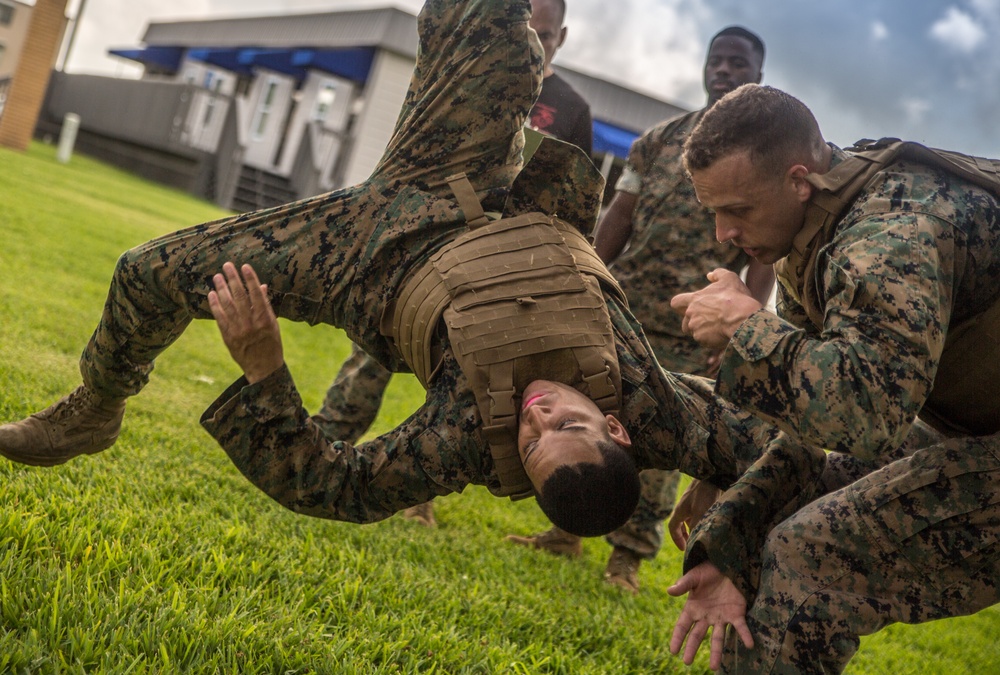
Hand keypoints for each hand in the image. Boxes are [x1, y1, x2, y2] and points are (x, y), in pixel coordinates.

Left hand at [208, 262, 283, 383]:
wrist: (263, 367)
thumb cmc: (272, 344)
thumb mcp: (273, 324)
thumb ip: (266, 305)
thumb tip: (261, 287)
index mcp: (264, 318)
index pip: (256, 294)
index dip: (250, 279)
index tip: (244, 266)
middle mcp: (250, 323)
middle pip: (239, 296)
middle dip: (233, 279)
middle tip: (227, 266)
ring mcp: (238, 330)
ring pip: (228, 304)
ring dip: (221, 288)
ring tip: (217, 277)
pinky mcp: (228, 336)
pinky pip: (220, 317)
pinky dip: (215, 305)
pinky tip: (211, 294)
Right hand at [667, 479, 720, 550]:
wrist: (712, 475)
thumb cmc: (705, 494)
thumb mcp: (701, 513)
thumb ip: (696, 528)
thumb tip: (695, 542)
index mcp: (680, 511)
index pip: (673, 528)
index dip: (677, 539)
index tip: (684, 549)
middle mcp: (683, 507)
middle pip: (679, 523)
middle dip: (683, 535)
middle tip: (690, 543)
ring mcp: (690, 502)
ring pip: (688, 518)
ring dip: (692, 528)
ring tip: (700, 535)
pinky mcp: (699, 498)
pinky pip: (695, 513)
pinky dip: (698, 520)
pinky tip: (707, 523)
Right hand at [668, 562, 752, 669]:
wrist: (725, 564)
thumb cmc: (706, 571)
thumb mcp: (693, 576)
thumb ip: (683, 585)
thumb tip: (669, 591)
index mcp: (693, 608)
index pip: (682, 626)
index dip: (677, 638)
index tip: (673, 651)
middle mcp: (706, 617)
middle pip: (697, 636)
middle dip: (692, 649)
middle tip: (687, 662)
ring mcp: (721, 617)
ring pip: (718, 638)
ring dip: (716, 652)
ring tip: (714, 667)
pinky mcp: (736, 614)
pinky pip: (740, 627)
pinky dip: (745, 636)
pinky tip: (749, 645)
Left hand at [670, 269, 761, 349]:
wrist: (742, 318)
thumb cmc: (736, 297)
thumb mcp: (729, 278)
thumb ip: (718, 274)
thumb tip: (710, 275)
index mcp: (694, 299)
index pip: (676, 303)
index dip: (680, 306)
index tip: (688, 308)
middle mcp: (691, 314)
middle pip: (685, 322)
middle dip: (694, 322)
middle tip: (710, 321)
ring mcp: (695, 328)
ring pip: (694, 332)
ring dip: (703, 331)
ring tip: (718, 328)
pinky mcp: (702, 340)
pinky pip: (704, 341)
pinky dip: (711, 340)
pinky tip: (723, 335)